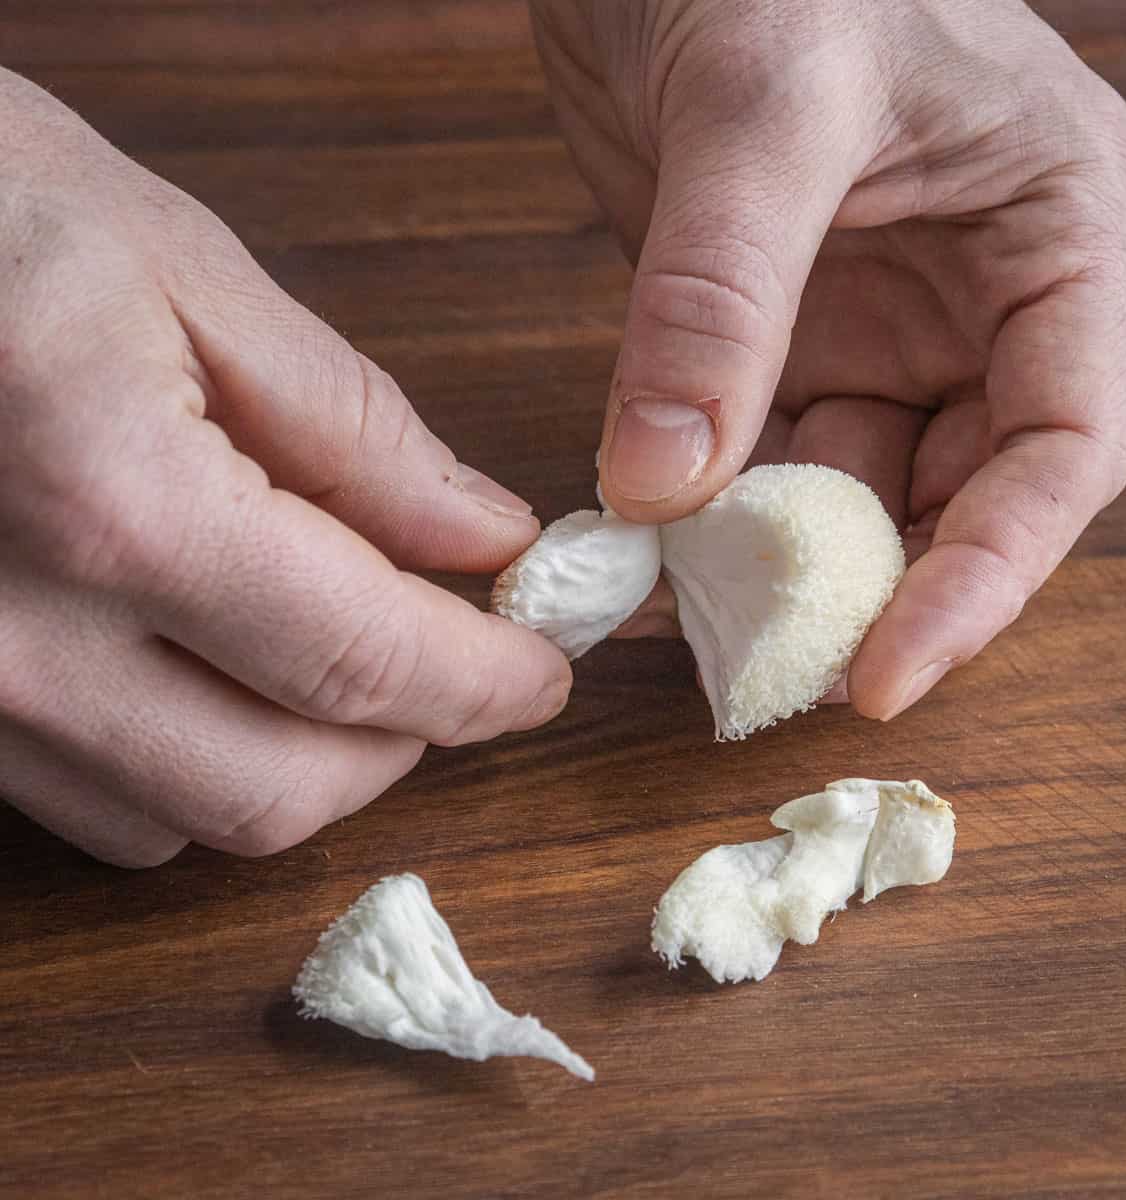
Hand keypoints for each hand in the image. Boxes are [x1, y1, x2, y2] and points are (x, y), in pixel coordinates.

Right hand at [0, 71, 570, 866]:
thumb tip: (484, 538)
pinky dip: (202, 763)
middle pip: (282, 789)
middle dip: (405, 740)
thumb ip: (358, 433)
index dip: (483, 683)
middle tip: (459, 661)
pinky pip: (101, 808)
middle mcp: (17, 644)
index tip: (542, 672)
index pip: (363, 662)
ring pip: (191, 822)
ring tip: (345, 656)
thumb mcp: (188, 277)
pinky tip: (224, 672)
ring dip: (308, 760)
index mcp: (115, 508)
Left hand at [531, 0, 1125, 717]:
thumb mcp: (761, 107)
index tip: (888, 669)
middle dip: (877, 587)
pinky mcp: (780, 337)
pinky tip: (664, 555)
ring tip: (712, 630)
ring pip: (850, 486)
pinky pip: (761, 456)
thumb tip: (663, 484)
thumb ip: (718, 300)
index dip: (987, 574)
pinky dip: (717, 514)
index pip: (1062, 446)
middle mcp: (979, 298)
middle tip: (784, 672)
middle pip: (958, 491)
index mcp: (1052, 234)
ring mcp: (877, 324)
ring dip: (783, 562)